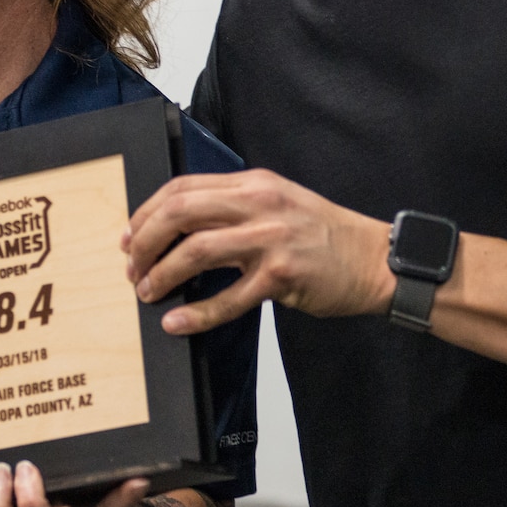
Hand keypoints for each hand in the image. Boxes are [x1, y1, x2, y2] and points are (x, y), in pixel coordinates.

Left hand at [123, 170, 392, 334]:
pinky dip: (196, 313)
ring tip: (148, 292)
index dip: (147, 212)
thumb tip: (182, 228)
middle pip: (181, 213)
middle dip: (146, 241)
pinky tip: (176, 322)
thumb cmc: (326, 236)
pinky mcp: (281, 276)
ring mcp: (271, 239)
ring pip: (196, 251)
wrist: (376, 260)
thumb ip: (236, 208)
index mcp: (254, 184)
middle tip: (131, 266)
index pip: (184, 187)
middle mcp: (260, 204)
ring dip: (163, 274)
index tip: (130, 236)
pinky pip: (227, 297)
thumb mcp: (279, 204)